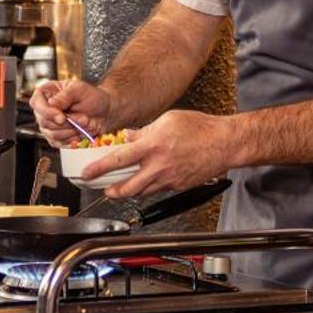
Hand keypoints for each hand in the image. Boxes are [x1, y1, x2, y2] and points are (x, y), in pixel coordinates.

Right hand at [33, 79, 114, 145]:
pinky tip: (80, 132)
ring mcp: (49, 124)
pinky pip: (58, 143)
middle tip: (81, 118)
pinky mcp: (55, 137)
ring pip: (51, 134)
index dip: (47, 112)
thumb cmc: (93, 97)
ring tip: (83, 122)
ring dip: (71, 131)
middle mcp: (45, 109)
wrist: (105, 113)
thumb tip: (51, 103)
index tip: (62, 117)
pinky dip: (71, 139)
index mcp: (47, 93)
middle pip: (43, 122)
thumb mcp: (80, 89)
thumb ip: (65, 95)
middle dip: (65, 124)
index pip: (36, 103)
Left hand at [103, 110, 233, 200]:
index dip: (99, 168)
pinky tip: (147, 180)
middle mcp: (159, 166)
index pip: (119, 159)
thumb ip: (144, 132)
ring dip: (129, 191)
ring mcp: (169, 179)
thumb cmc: (200, 128)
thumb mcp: (167, 120)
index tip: (87, 173)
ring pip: (142, 192)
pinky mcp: (178, 186)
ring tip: (120, 187)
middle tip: (103, 189)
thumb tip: (128, 138)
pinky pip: (158, 189)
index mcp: (153, 146)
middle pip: (127, 187)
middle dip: (111, 191)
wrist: (225, 143)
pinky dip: (149, 187)